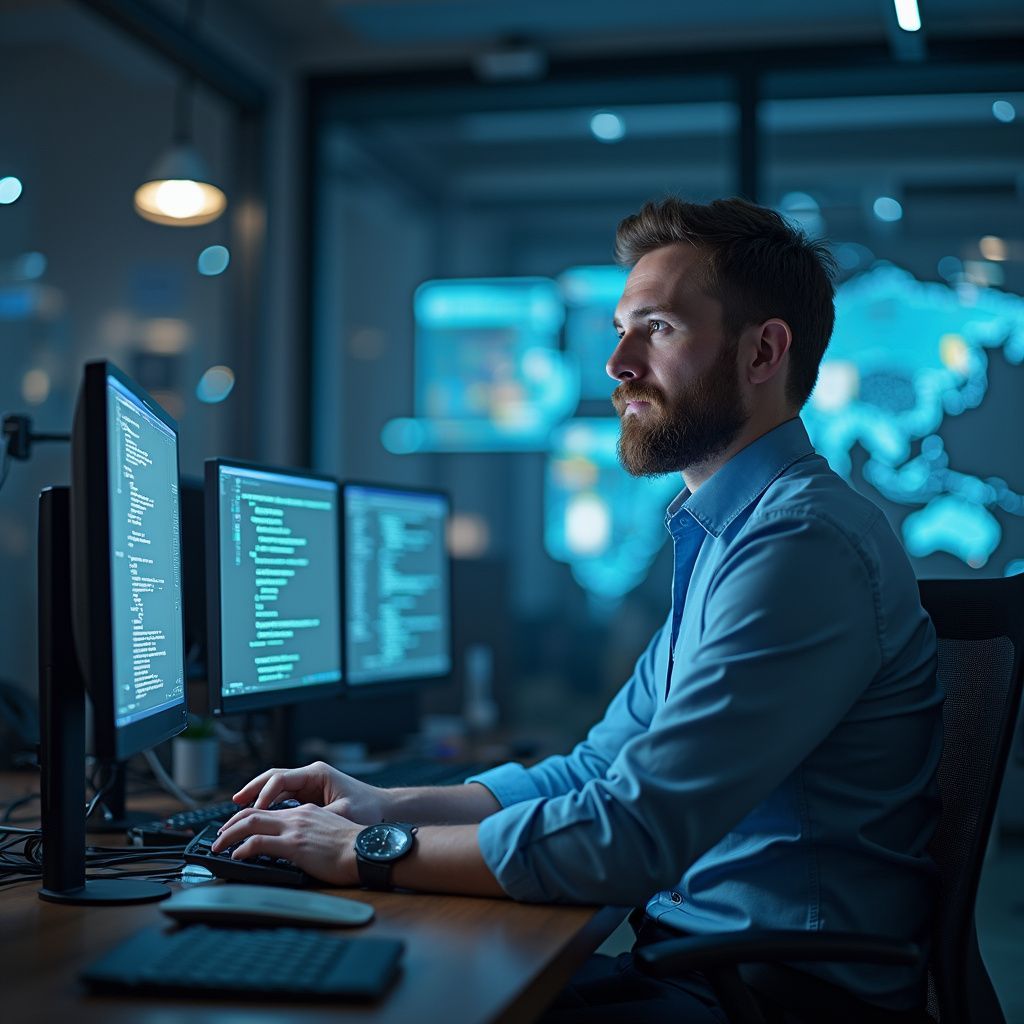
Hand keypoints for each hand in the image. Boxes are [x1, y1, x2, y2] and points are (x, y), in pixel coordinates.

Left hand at [211, 803, 361, 886]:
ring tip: (218, 846)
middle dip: (231, 824)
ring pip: (251, 823)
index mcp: (306, 812)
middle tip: (218, 837)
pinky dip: (242, 848)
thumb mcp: (329, 832)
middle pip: (253, 813)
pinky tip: (236, 855)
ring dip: (229, 834)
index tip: (236, 828)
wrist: (367, 850)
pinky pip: (259, 842)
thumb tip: (298, 845)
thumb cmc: (354, 847)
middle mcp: (297, 815)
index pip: (269, 810)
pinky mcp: (294, 844)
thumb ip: (311, 833)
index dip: (248, 817)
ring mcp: (295, 828)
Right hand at [232, 760, 389, 825]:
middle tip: (234, 803)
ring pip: (277, 787)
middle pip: (274, 778)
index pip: (281, 779)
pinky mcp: (311, 794)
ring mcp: (310, 783)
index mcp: (317, 774)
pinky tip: (259, 815)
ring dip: (259, 797)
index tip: (252, 810)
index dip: (264, 794)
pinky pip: (284, 796)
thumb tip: (292, 828)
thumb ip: (316, 819)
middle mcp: (311, 775)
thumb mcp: (342, 814)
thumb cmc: (368, 809)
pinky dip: (270, 804)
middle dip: (253, 789)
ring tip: (239, 809)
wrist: (385, 809)